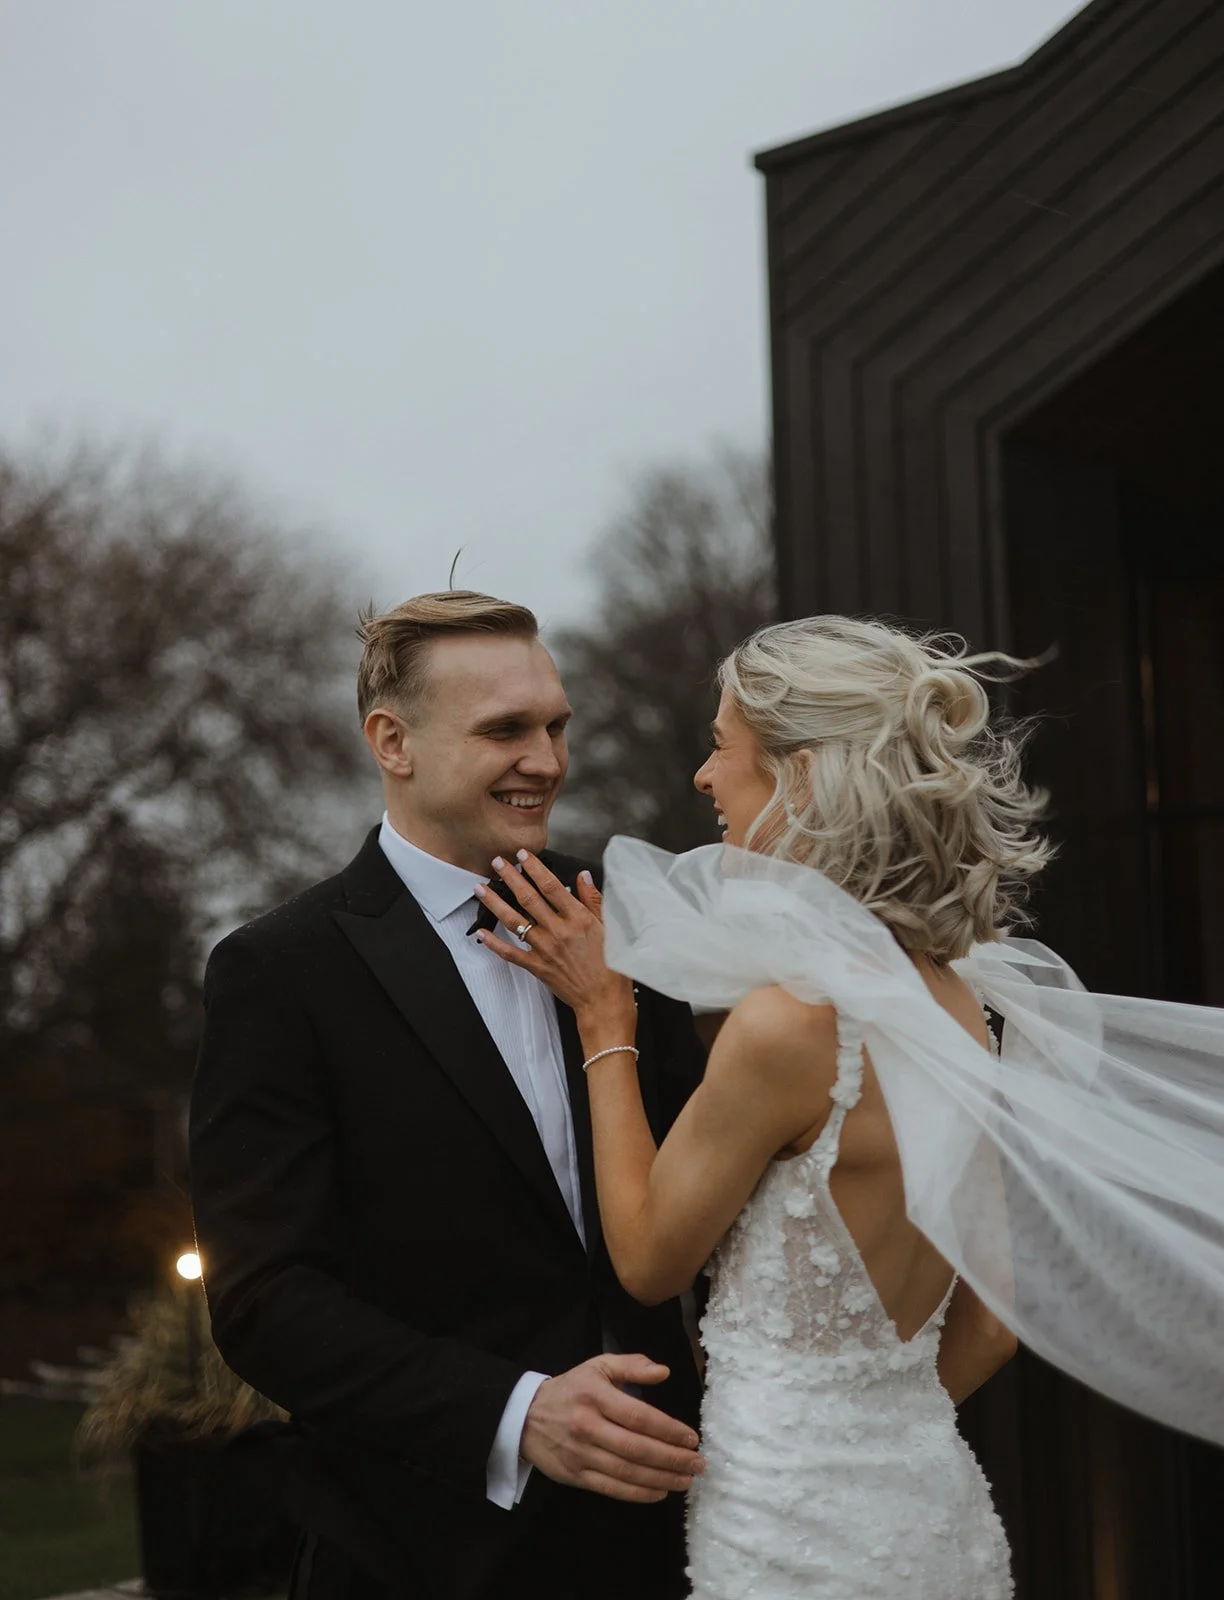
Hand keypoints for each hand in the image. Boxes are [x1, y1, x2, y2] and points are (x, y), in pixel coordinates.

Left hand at [474, 852, 633, 1021]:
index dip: (534, 868)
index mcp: (578, 919)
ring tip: (481, 889)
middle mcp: (558, 931)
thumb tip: (583, 876)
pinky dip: (494, 943)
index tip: (523, 855)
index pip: (551, 886)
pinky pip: (511, 953)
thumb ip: (594, 900)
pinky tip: (482, 933)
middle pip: (528, 898)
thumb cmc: (611, 967)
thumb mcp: (610, 928)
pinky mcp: (537, 967)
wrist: (604, 1001)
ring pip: (514, 921)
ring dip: (495, 903)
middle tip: (498, 862)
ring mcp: (545, 949)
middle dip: (510, 878)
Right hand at [520, 1353, 703, 1502]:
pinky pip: (612, 1489)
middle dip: (672, 1459)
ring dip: (661, 1479)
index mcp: (595, 1395)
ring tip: (685, 1480)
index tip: (692, 1438)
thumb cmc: (570, 1389)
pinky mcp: (576, 1476)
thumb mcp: (598, 1366)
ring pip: (627, 1472)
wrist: (525, 1416)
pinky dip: (638, 1494)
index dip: (669, 1430)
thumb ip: (631, 1365)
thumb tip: (663, 1371)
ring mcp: (581, 1454)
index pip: (639, 1416)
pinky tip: (660, 1492)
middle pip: (637, 1448)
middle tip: (697, 1464)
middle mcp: (588, 1426)